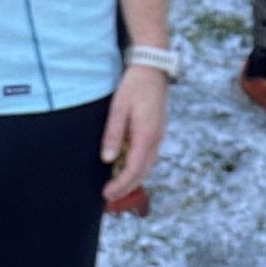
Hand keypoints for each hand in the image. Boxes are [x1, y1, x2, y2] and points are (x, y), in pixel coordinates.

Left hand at [101, 64, 168, 203]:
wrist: (152, 69)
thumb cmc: (134, 86)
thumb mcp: (118, 108)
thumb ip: (113, 134)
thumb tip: (108, 159)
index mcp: (147, 135)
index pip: (134, 168)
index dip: (121, 184)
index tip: (106, 193)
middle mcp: (156, 139)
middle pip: (142, 172)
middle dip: (126, 187)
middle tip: (108, 197)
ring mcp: (158, 136)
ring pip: (147, 166)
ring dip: (132, 179)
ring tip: (115, 187)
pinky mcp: (156, 132)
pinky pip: (148, 157)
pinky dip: (137, 167)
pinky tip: (125, 168)